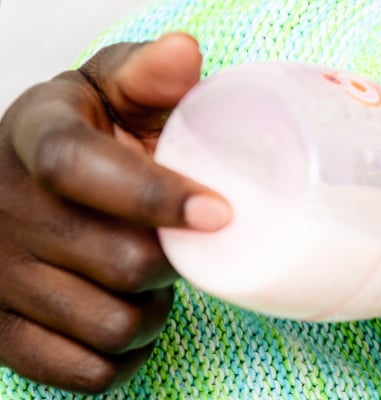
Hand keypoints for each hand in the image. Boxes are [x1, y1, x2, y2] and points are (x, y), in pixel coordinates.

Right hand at [0, 33, 229, 392]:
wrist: (24, 183)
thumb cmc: (88, 135)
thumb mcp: (114, 89)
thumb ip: (149, 73)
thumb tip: (184, 54)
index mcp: (32, 137)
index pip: (78, 170)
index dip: (154, 196)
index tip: (219, 212)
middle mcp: (0, 208)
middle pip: (119, 262)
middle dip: (172, 261)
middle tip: (182, 243)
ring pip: (110, 324)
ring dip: (152, 312)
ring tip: (151, 279)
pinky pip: (85, 372)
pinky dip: (124, 356)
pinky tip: (128, 317)